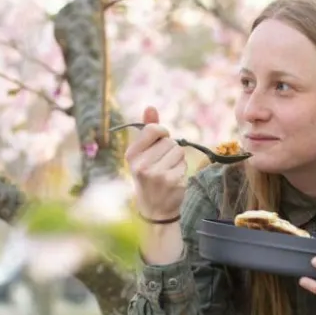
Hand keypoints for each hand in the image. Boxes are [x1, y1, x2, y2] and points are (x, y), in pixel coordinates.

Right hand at [123, 105, 186, 219]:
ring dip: (177, 159)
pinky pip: (184, 163)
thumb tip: (150, 107)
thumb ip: (147, 129)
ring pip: (179, 151)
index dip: (162, 132)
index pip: (154, 129)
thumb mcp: (143, 153)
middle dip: (170, 149)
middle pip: (169, 141)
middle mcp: (141, 164)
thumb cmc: (149, 175)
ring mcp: (156, 174)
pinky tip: (173, 179)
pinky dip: (181, 169)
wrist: (154, 208)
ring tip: (168, 170)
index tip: (160, 141)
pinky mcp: (171, 181)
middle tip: (162, 163)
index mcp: (131, 154)